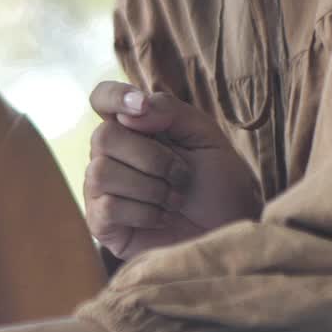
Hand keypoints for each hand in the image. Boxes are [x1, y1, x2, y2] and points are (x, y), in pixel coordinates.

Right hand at [85, 82, 262, 259]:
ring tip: (175, 200)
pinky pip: (107, 207)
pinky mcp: (102, 223)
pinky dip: (146, 213)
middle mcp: (110, 156)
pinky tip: (163, 218)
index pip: (102, 99)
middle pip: (103, 136)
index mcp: (133, 129)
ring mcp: (101, 189)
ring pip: (101, 172)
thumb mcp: (206, 138)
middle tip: (181, 176)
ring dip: (151, 188)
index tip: (140, 106)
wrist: (231, 234)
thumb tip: (130, 112)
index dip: (113, 97)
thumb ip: (171, 112)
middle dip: (152, 158)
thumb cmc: (219, 187)